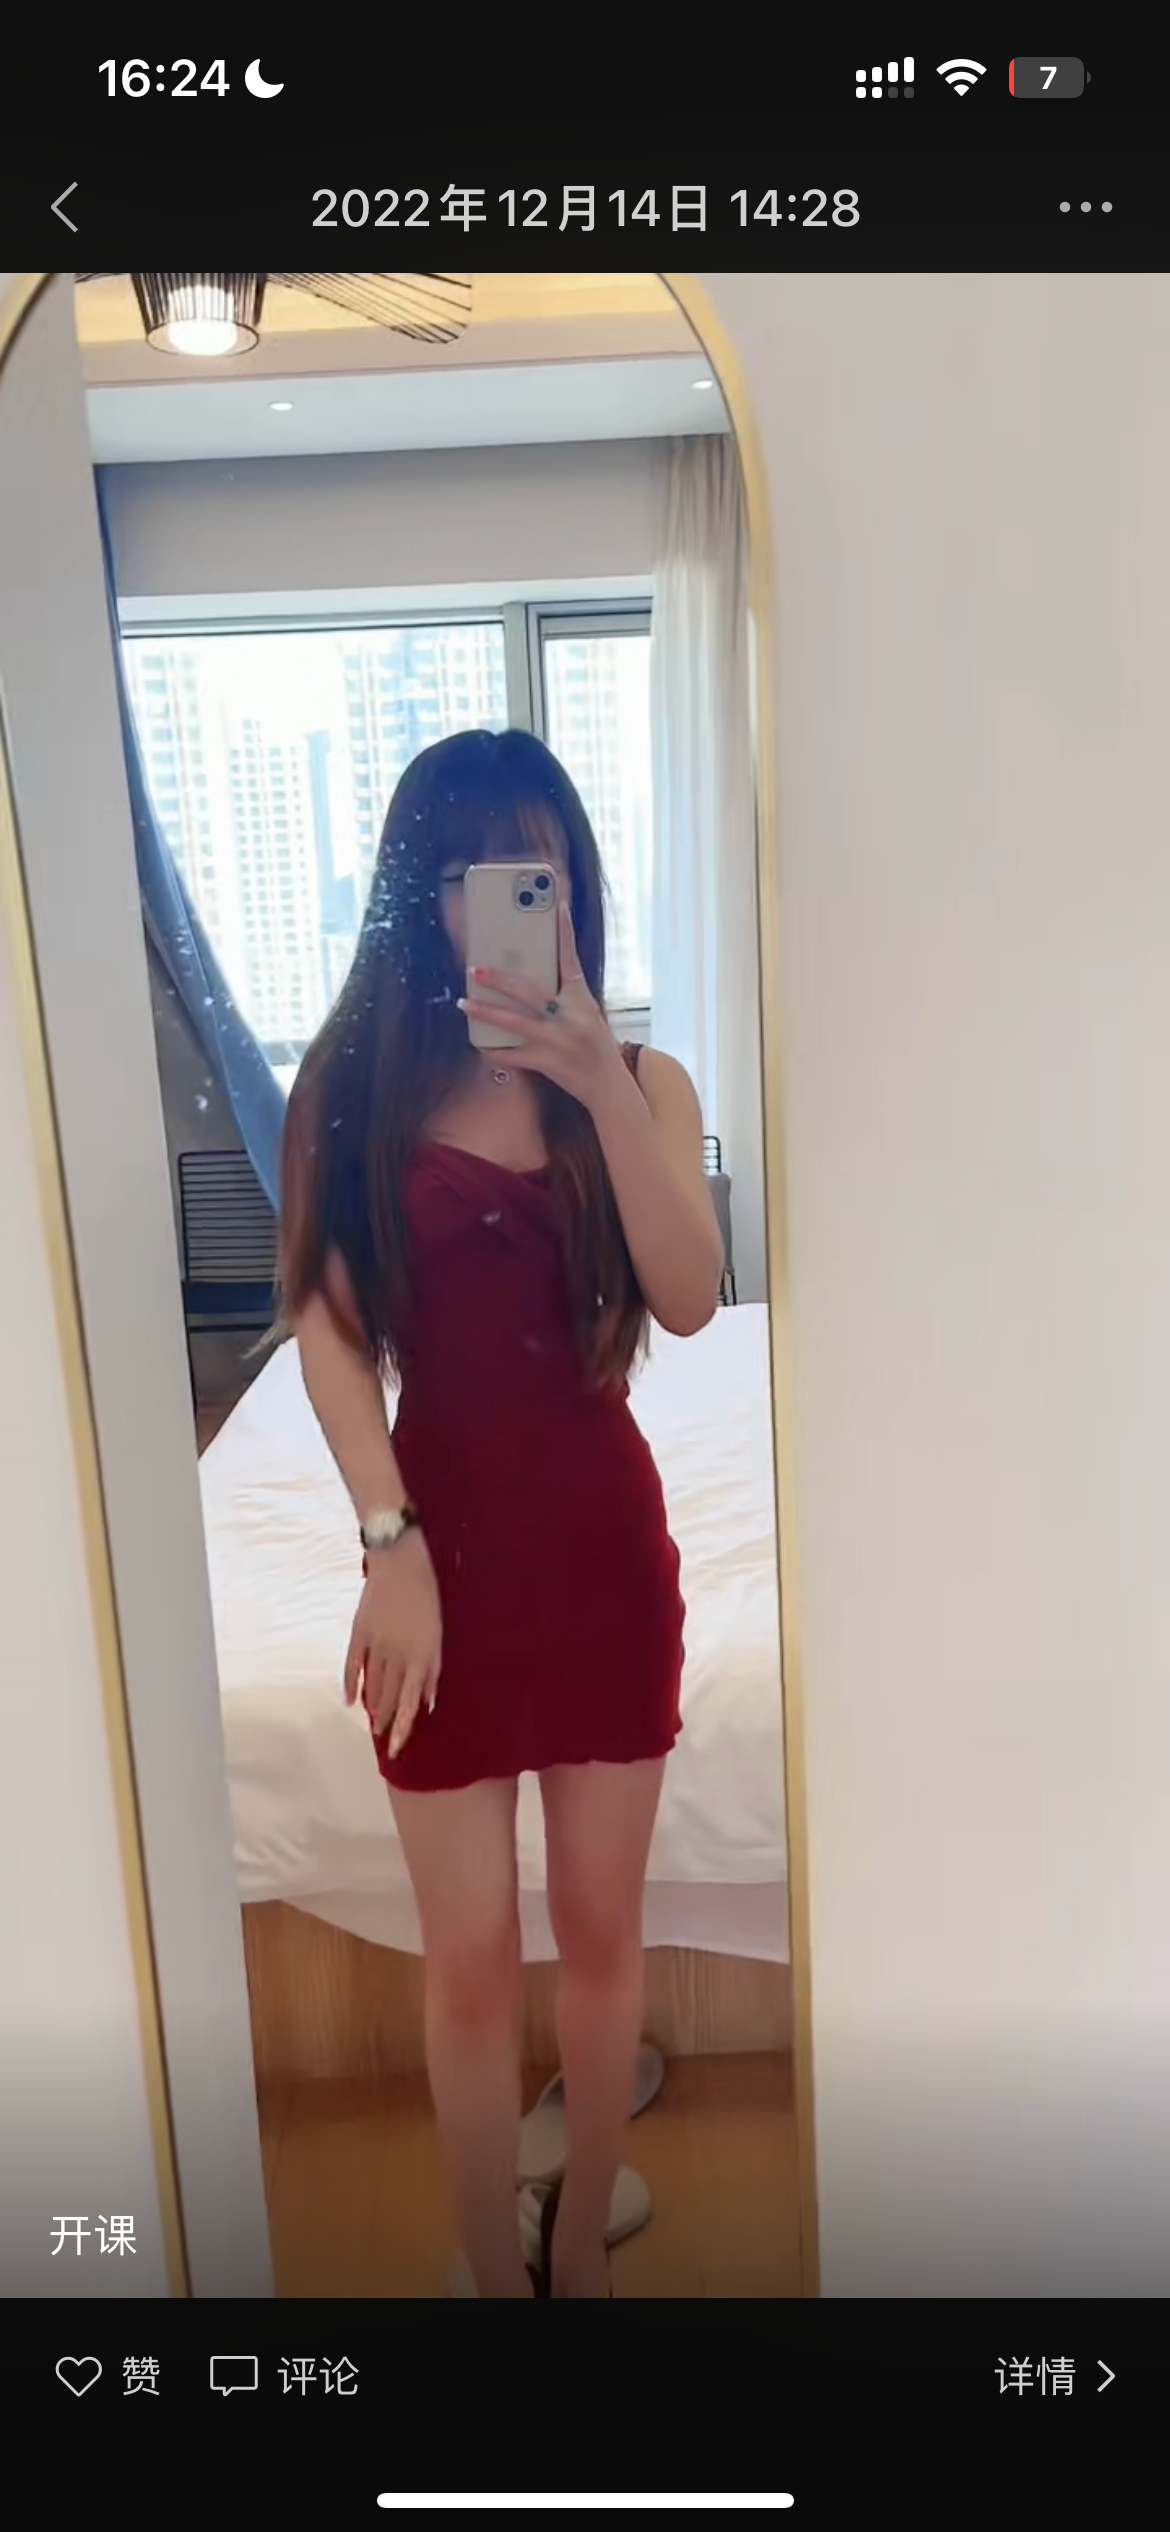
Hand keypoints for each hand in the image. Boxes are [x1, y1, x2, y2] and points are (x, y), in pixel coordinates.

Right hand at [344, 1527, 441, 1760]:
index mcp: (419, 1656)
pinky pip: (353, 1664)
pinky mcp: (359, 1632)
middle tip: (383, 1740)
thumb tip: (428, 1702)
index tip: (398, 1748)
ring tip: (372, 1725)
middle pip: (387, 1697)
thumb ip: (432, 1670)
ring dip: (372, 1706)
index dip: (402, 1727)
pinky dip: (351, 1683)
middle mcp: (396, 1656)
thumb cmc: (428, 1597)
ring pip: (371, 1685)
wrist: (401, 1563)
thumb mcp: (438, 1635)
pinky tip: (350, 1700)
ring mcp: (375, 1645)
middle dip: (386, 1721)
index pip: (408, 1703)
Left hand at [459, 900, 624, 1110]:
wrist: (607, 1084)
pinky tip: (479, 1045)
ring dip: (486, 1012)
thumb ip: (565, 997)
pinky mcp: (545, 1063)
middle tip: (475, 970)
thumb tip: (532, 983)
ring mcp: (555, 1040)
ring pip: (513, 1022)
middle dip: (498, 980)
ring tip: (465, 1004)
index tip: (558, 906)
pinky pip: (512, 1056)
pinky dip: (494, 1052)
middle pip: (528, 991)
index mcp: (581, 999)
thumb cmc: (597, 1046)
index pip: (572, 958)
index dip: (565, 932)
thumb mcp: (588, 1014)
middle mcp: (568, 1016)